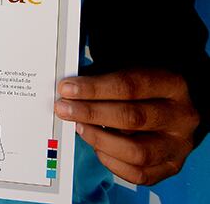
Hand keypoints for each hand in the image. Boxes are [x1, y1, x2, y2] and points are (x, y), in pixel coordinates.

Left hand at [55, 68, 199, 184]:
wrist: (177, 106)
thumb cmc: (147, 87)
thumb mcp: (130, 70)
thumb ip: (103, 78)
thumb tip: (69, 90)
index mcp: (173, 85)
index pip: (130, 86)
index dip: (94, 88)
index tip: (67, 89)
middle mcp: (181, 117)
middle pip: (133, 118)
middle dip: (91, 113)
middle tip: (64, 109)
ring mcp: (179, 145)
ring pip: (137, 152)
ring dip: (100, 140)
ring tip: (80, 128)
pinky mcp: (172, 166)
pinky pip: (138, 174)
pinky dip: (112, 162)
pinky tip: (97, 147)